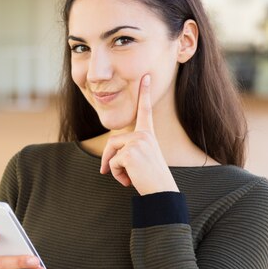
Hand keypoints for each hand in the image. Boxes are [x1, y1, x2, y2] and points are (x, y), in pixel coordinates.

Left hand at [99, 74, 177, 195]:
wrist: (161, 191)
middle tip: (120, 175)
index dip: (145, 92)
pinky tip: (130, 180)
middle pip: (112, 140)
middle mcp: (144, 135)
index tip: (146, 76)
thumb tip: (106, 161)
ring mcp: (137, 143)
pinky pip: (112, 162)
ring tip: (128, 177)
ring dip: (114, 168)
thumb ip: (127, 150)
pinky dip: (116, 174)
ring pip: (111, 152)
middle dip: (109, 159)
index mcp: (148, 134)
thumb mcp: (140, 159)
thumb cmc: (151, 178)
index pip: (145, 110)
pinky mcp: (130, 153)